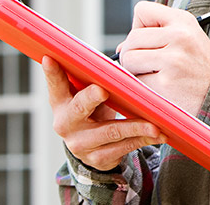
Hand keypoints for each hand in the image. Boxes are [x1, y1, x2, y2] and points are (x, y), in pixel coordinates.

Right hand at [42, 57, 164, 170]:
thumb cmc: (94, 111)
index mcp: (61, 102)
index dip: (52, 73)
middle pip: (79, 108)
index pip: (55, 85)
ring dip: (136, 126)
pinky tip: (158, 135)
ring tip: (154, 124)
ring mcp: (80, 143)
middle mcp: (66, 123)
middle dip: (91, 98)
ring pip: (111, 131)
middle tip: (103, 90)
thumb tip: (124, 51)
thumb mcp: (90, 95)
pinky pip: (124, 147)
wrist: (94, 148)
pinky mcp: (97, 158)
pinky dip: (143, 139)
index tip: (50, 58)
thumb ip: (97, 78)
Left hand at [115, 1, 209, 114]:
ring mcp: (173, 59)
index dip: (141, 26)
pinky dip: (143, 86)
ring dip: (136, 70)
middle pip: (132, 38)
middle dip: (134, 53)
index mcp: (184, 21)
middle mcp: (180, 36)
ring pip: (129, 59)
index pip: (142, 10)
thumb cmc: (198, 67)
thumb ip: (155, 35)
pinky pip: (135, 80)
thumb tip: (120, 48)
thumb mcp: (186, 39)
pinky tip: (161, 87)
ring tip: (157, 75)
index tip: (153, 41)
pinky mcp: (165, 82)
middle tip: (152, 64)